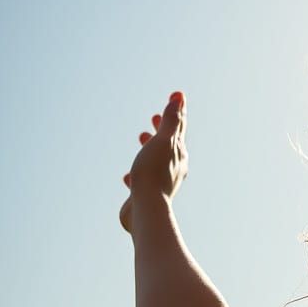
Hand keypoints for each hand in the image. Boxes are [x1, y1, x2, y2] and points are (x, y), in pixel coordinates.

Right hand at [119, 92, 188, 233]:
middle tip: (154, 117)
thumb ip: (171, 121)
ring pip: (155, 161)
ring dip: (149, 148)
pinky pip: (142, 182)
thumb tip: (179, 97)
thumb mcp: (163, 142)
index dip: (176, 111)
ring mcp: (161, 182)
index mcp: (178, 154)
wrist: (146, 210)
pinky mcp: (147, 196)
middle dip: (162, 129)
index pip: (179, 128)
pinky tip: (128, 177)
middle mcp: (173, 168)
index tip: (175, 96)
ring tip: (142, 139)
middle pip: (169, 144)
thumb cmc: (154, 173)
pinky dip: (137, 175)